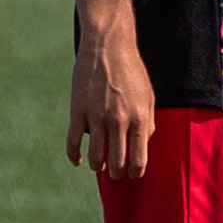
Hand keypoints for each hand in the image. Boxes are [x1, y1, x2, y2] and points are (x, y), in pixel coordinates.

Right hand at [67, 26, 153, 175]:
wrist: (108, 48)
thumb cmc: (132, 71)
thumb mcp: (148, 97)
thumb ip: (148, 121)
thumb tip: (144, 143)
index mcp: (140, 118)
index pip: (138, 157)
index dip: (135, 171)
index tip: (132, 174)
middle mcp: (119, 121)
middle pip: (117, 161)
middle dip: (116, 173)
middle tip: (115, 175)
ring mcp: (97, 117)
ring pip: (95, 155)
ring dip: (97, 166)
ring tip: (98, 167)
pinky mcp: (78, 111)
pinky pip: (73, 141)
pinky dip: (73, 155)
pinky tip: (76, 160)